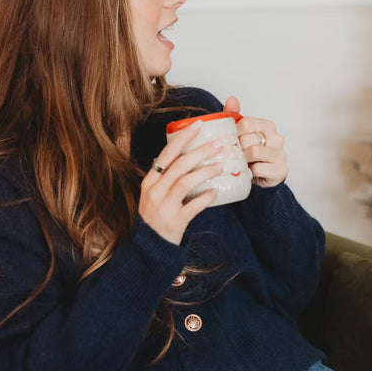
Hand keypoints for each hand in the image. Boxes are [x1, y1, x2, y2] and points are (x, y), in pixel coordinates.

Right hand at [138, 121, 221, 244]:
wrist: (149, 245)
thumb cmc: (156, 215)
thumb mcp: (155, 192)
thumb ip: (167, 176)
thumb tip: (187, 156)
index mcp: (151, 180)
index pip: (167, 153)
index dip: (183, 138)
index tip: (198, 125)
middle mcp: (155, 190)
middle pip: (179, 165)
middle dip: (201, 152)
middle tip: (220, 144)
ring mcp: (164, 206)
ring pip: (185, 182)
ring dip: (205, 171)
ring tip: (221, 165)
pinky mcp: (174, 221)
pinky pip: (192, 206)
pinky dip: (205, 198)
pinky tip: (216, 192)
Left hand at [225, 95, 286, 187]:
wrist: (264, 175)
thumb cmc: (252, 152)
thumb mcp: (242, 133)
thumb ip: (234, 115)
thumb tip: (231, 98)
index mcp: (268, 126)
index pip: (246, 123)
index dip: (234, 133)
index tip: (230, 140)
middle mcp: (277, 138)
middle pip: (247, 139)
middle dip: (237, 148)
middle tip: (233, 154)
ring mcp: (280, 154)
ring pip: (253, 152)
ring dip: (243, 160)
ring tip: (240, 162)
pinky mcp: (280, 170)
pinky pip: (258, 168)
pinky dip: (250, 171)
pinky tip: (249, 171)